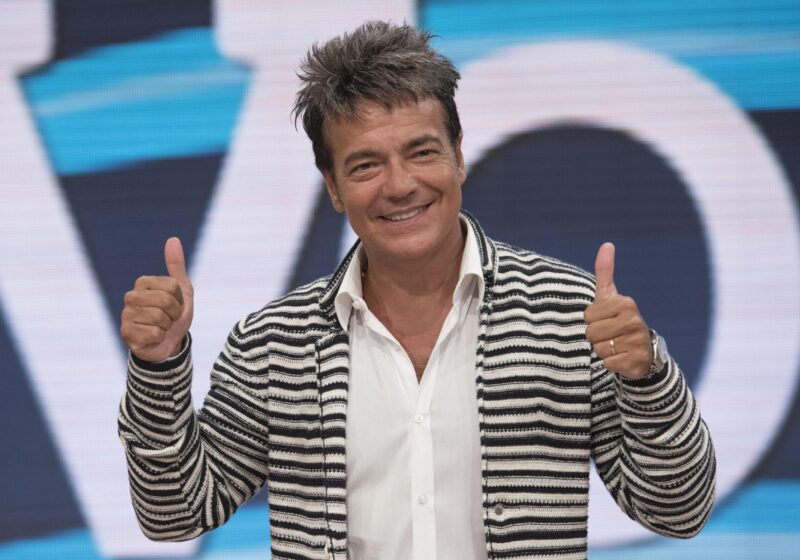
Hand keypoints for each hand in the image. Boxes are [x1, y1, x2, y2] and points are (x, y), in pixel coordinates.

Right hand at [120, 238, 193, 361]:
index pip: (172, 287)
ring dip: (167, 326)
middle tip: (170, 318)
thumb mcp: (181, 290)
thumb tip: (173, 239)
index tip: (175, 305)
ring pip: (159, 318)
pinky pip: (152, 334)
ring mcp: (126, 315)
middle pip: (165, 301)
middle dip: (174, 313)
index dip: (180, 299)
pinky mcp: (125, 333)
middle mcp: (131, 297)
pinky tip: (154, 338)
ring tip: (162, 327)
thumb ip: (176, 265)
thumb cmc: (174, 315)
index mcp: (143, 283)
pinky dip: (159, 338)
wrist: (170, 343)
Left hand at [584, 242, 652, 378]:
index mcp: (626, 303)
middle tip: (611, 335)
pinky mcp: (636, 361)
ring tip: (616, 345)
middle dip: (596, 337)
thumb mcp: (611, 296)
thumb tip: (606, 244)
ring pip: (598, 349)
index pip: (588, 315)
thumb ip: (605, 272)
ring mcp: (637, 341)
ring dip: (603, 350)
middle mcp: (634, 321)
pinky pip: (608, 363)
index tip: (606, 320)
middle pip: (591, 333)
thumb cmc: (619, 320)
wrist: (643, 351)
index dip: (592, 320)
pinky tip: (622, 357)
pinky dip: (611, 363)